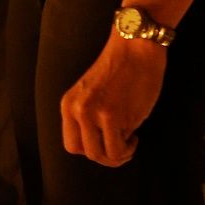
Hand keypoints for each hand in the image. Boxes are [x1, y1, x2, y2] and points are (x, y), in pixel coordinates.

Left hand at [59, 35, 166, 165]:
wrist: (136, 48)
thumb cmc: (121, 70)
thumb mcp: (90, 95)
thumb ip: (89, 118)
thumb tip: (100, 146)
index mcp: (69, 105)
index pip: (71, 145)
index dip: (90, 149)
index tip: (106, 142)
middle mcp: (78, 111)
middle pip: (87, 153)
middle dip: (107, 157)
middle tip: (121, 148)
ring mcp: (95, 115)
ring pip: (104, 155)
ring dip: (120, 155)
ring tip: (130, 143)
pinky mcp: (115, 117)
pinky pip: (120, 147)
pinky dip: (129, 148)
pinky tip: (135, 136)